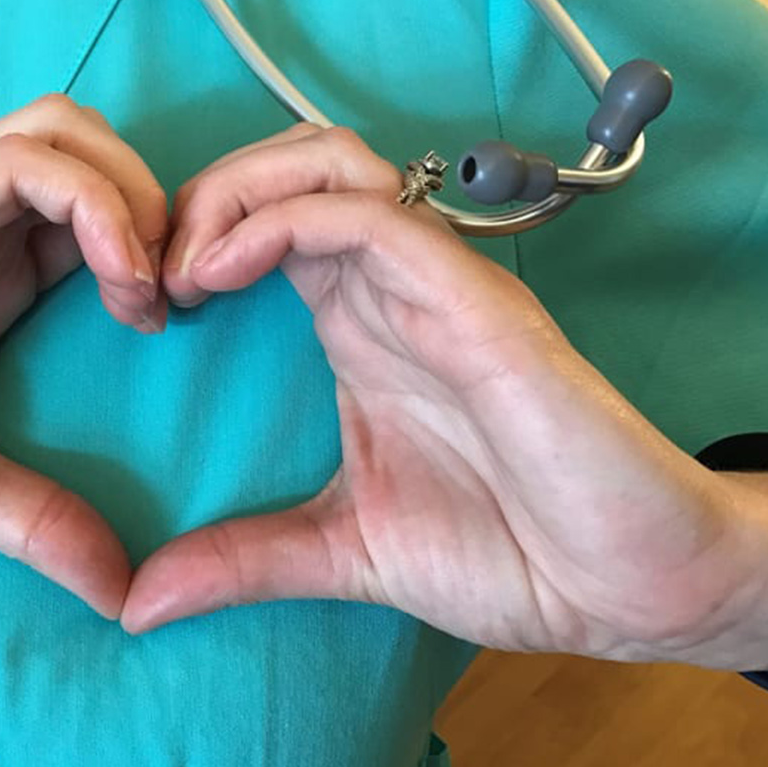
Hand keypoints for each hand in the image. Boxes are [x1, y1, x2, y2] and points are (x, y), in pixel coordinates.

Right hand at [0, 95, 167, 617]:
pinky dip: (93, 206)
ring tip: (149, 294)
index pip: (101, 209)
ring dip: (136, 196)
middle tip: (183, 301)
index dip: (163, 247)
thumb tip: (126, 596)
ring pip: (65, 131)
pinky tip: (116, 284)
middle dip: (165, 206)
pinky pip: (20, 168)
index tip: (184, 328)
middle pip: (97, 146)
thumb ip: (38, 524)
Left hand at [122, 124, 758, 663]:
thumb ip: (243, 560)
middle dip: (203, 193)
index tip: (140, 305)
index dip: (190, 237)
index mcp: (360, 324)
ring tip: (185, 266)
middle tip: (150, 274)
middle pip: (289, 166)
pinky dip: (282, 221)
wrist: (630, 586)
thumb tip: (137, 602)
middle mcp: (391, 286)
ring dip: (234, 191)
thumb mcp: (343, 552)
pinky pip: (370, 216)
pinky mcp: (472, 301)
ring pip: (326, 164)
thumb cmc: (511, 554)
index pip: (266, 224)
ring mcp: (435, 284)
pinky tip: (221, 272)